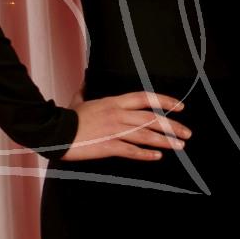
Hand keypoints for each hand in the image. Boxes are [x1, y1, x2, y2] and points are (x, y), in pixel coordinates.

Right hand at [61, 87, 191, 162]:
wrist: (52, 131)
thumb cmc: (65, 117)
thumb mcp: (78, 100)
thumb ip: (86, 91)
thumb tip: (85, 81)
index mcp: (113, 102)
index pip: (145, 98)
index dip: (165, 101)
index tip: (180, 107)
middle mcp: (117, 115)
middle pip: (151, 119)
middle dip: (172, 126)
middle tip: (187, 133)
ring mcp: (113, 131)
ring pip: (146, 135)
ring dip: (165, 141)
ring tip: (180, 146)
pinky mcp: (107, 146)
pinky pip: (131, 151)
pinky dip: (145, 154)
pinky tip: (157, 157)